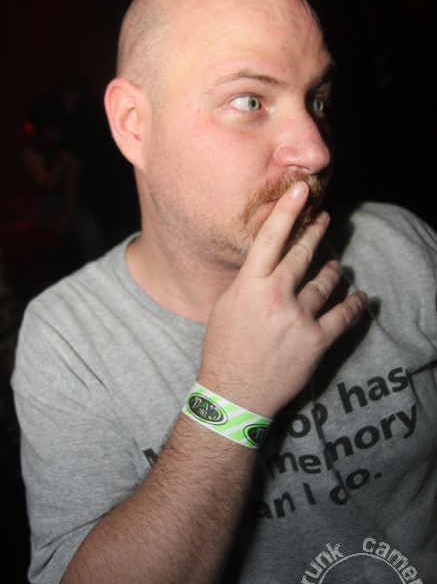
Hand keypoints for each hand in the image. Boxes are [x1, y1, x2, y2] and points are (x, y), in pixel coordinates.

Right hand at [198, 182, 366, 418]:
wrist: (234, 394)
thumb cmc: (224, 350)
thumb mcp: (226, 307)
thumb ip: (248, 283)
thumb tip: (267, 263)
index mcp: (249, 286)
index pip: (270, 238)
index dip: (287, 210)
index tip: (300, 189)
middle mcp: (276, 297)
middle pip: (302, 254)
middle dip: (315, 231)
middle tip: (324, 217)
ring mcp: (299, 318)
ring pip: (325, 282)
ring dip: (332, 270)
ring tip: (336, 265)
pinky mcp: (317, 340)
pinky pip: (343, 315)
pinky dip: (355, 304)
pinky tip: (361, 297)